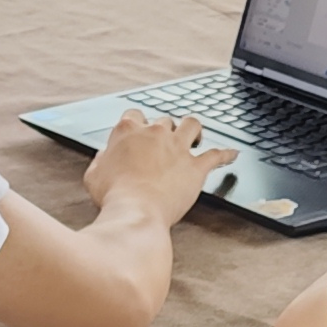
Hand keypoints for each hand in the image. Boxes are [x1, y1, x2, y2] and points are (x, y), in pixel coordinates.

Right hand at [84, 107, 234, 231]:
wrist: (136, 212)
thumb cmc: (113, 196)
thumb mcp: (93, 175)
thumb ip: (101, 160)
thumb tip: (104, 156)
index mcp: (129, 131)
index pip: (134, 115)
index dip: (137, 124)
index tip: (138, 133)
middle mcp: (156, 133)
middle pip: (164, 121)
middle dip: (165, 131)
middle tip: (164, 144)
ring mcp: (178, 148)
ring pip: (192, 125)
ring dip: (194, 129)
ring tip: (196, 136)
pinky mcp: (195, 167)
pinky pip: (216, 155)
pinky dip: (226, 154)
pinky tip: (233, 154)